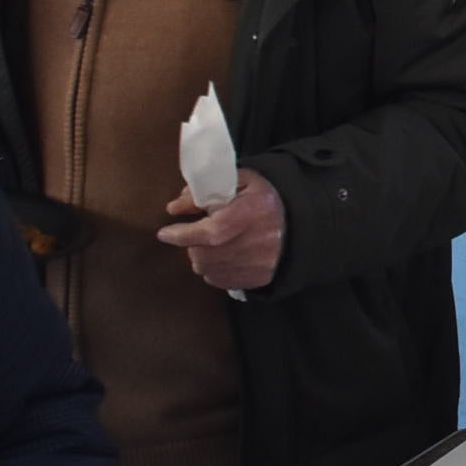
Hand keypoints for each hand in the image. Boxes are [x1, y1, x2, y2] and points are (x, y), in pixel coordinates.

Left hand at [154, 169, 285, 292]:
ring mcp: (260, 263)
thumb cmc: (263, 199)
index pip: (212, 231)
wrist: (299, 222)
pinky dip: (214, 270)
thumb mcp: (239, 183)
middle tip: (194, 236)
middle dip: (191, 246)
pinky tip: (221, 258)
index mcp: (254, 210)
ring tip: (210, 246)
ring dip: (201, 258)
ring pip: (209, 270)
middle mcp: (259, 240)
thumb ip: (204, 192)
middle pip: (206, 254)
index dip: (184, 235)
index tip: (165, 233)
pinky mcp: (260, 279)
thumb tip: (174, 208)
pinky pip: (221, 281)